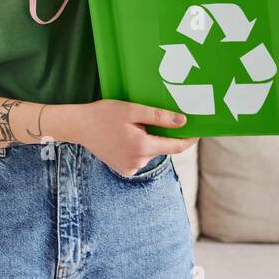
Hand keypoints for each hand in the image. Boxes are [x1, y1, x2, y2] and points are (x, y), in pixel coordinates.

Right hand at [72, 100, 196, 175]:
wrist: (79, 126)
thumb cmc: (104, 114)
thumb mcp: (133, 110)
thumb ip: (159, 117)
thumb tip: (183, 122)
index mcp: (143, 147)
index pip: (176, 147)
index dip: (190, 139)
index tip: (199, 131)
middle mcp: (138, 161)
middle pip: (162, 147)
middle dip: (162, 134)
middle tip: (150, 118)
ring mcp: (130, 168)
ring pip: (151, 151)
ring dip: (149, 139)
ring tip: (132, 125)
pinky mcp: (124, 169)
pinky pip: (140, 157)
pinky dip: (139, 146)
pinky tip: (126, 135)